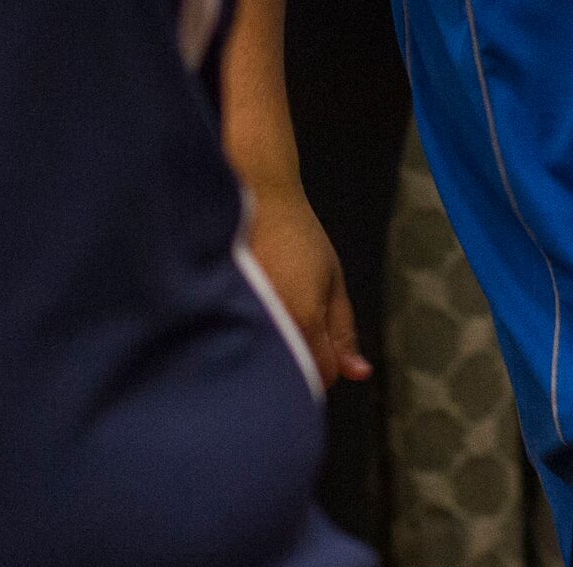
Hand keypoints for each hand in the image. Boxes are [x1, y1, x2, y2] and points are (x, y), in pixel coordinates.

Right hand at [244, 182, 371, 386]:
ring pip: (260, 364)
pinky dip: (239, 339)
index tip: (318, 339)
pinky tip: (239, 317)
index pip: (323, 376)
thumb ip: (344, 329)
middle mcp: (271, 327)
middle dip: (296, 365)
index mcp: (305, 320)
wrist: (251, 195)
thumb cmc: (296, 233)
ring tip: (264, 318)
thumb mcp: (332, 278)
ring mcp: (239, 321)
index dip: (327, 363)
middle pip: (290, 377)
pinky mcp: (213, 313)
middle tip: (290, 327)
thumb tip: (360, 374)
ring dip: (267, 354)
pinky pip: (231, 346)